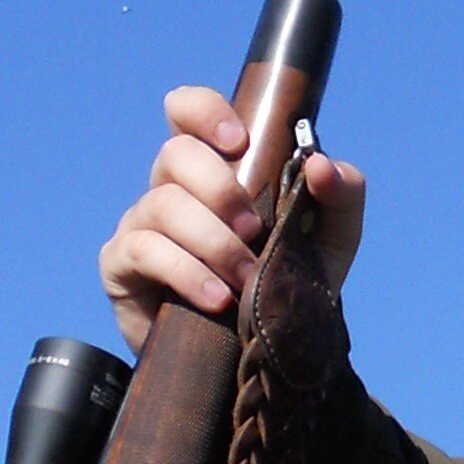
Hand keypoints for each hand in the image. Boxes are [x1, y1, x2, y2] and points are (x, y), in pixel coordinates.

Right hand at [95, 84, 368, 348]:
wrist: (262, 352)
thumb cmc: (289, 280)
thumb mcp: (330, 238)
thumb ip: (342, 194)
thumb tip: (321, 164)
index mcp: (214, 166)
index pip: (187, 111)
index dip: (204, 111)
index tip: (239, 140)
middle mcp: (171, 186)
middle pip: (175, 153)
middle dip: (220, 188)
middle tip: (254, 229)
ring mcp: (141, 223)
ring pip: (163, 204)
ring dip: (213, 241)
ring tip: (246, 275)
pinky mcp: (121, 265)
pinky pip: (143, 251)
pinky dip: (187, 273)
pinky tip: (218, 298)